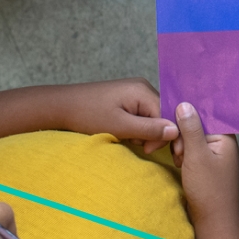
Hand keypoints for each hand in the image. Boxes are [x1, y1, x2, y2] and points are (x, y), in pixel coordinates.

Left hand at [50, 79, 178, 152]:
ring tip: (124, 137)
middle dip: (151, 134)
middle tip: (132, 142)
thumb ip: (149, 129)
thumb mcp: (120, 126)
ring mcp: (135, 91)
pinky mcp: (127, 97)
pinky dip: (135, 126)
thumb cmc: (88, 115)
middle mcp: (143, 87)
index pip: (168, 116)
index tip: (147, 151)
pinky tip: (123, 131)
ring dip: (142, 132)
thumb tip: (176, 131)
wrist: (61, 106)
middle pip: (161, 116)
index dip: (162, 136)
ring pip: (151, 117)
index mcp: (143, 90)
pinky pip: (141, 114)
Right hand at [172, 102, 238, 224]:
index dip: (187, 118)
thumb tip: (185, 104)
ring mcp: (216, 154)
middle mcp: (223, 142)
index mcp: (226, 136)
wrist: (213, 220)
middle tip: (179, 154)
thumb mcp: (197, 155)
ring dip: (182, 148)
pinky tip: (181, 165)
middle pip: (197, 126)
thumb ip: (191, 129)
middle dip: (183, 137)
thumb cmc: (208, 189)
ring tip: (180, 162)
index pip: (205, 114)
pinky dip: (184, 157)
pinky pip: (193, 152)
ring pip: (192, 140)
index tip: (173, 125)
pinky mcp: (207, 164)